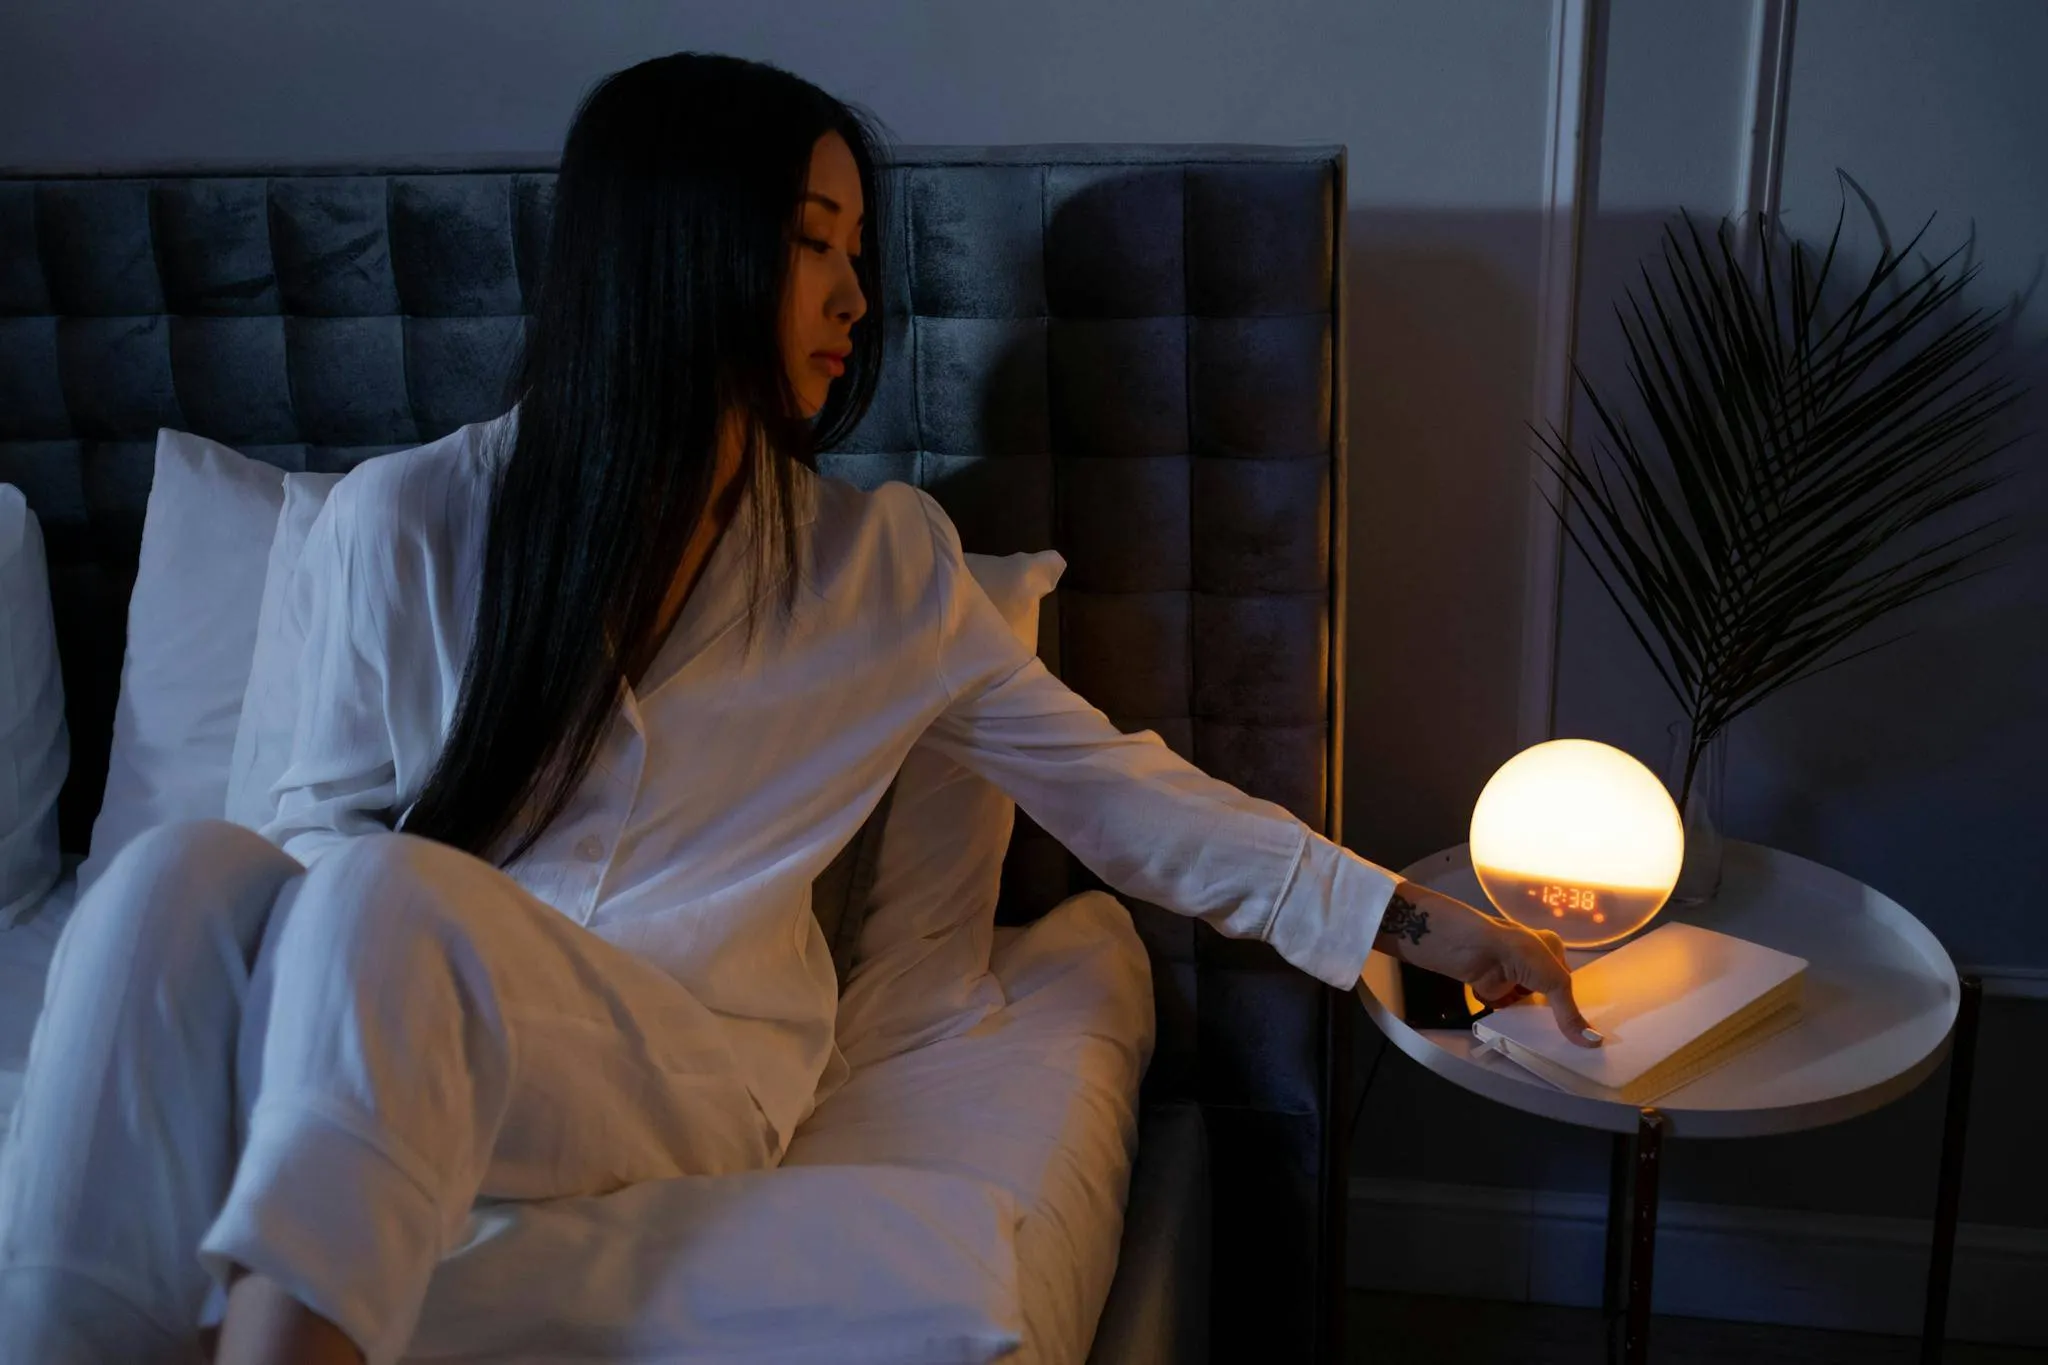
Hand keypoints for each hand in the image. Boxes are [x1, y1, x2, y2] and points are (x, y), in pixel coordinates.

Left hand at [1372, 880, 1602, 1048]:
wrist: (1476, 949)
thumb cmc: (1522, 955)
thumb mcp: (1555, 981)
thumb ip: (1570, 1013)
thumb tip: (1594, 1042)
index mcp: (1550, 947)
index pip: (1565, 979)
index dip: (1571, 1001)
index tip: (1582, 1029)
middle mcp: (1530, 960)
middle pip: (1545, 993)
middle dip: (1551, 1013)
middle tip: (1566, 1043)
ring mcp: (1510, 975)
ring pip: (1526, 1003)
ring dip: (1530, 1018)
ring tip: (1547, 1044)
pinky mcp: (1493, 989)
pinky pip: (1507, 1009)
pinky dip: (1510, 1019)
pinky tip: (1522, 1036)